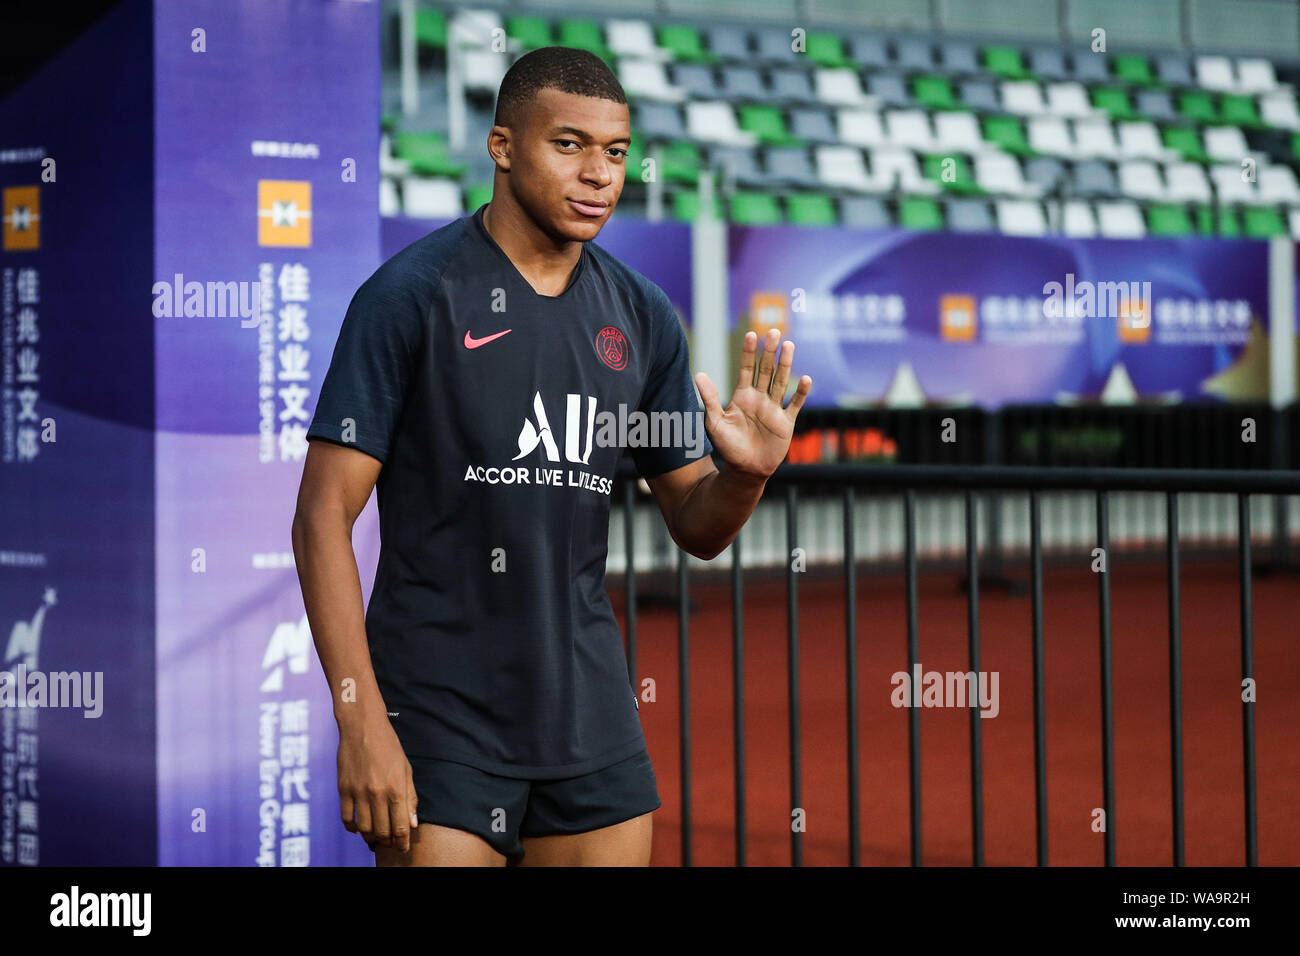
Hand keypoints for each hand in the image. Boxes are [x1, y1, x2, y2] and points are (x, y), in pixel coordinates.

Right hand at [337, 715, 418, 851]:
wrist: (363, 726)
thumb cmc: (389, 746)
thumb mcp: (406, 769)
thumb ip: (410, 797)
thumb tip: (412, 823)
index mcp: (396, 788)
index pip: (400, 826)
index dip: (402, 842)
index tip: (403, 848)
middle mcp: (377, 793)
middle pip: (382, 831)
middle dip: (388, 842)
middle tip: (390, 843)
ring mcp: (358, 792)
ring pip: (364, 828)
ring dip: (371, 838)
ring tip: (375, 837)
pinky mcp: (343, 789)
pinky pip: (346, 818)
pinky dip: (352, 828)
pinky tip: (358, 828)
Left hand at [694, 328, 811, 480]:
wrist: (745, 471)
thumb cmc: (728, 447)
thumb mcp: (715, 422)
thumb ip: (709, 399)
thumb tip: (698, 374)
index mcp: (742, 396)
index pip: (747, 369)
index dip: (749, 352)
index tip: (750, 334)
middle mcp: (759, 399)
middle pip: (766, 370)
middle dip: (769, 351)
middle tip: (773, 331)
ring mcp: (774, 409)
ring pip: (781, 382)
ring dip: (786, 364)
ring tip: (789, 345)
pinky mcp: (786, 423)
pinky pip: (794, 405)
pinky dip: (801, 393)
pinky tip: (806, 379)